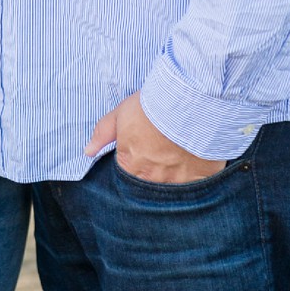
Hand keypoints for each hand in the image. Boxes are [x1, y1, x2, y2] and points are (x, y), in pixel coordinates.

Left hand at [86, 91, 225, 185]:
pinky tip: (197, 165)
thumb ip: (104, 133)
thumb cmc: (154, 106)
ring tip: (180, 160)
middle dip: (153, 176)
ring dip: (174, 178)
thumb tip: (88, 151)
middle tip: (163, 158)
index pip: (127, 177)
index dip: (135, 165)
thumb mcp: (122, 113)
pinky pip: (196, 187)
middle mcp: (152, 180)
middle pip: (149, 186)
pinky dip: (196, 179)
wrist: (191, 100)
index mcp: (131, 167)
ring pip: (172, 189)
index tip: (143, 154)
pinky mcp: (201, 178)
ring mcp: (178, 182)